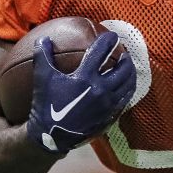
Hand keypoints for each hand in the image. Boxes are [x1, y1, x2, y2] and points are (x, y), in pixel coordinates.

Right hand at [26, 31, 135, 154]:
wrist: (52, 136)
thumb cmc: (46, 104)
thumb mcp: (42, 78)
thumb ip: (43, 56)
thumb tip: (43, 39)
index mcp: (85, 77)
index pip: (101, 52)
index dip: (108, 41)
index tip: (112, 36)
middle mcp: (101, 89)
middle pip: (123, 68)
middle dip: (126, 58)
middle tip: (124, 54)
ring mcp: (108, 104)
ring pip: (128, 84)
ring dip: (130, 73)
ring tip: (128, 68)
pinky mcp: (110, 116)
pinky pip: (125, 100)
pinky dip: (127, 90)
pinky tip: (124, 88)